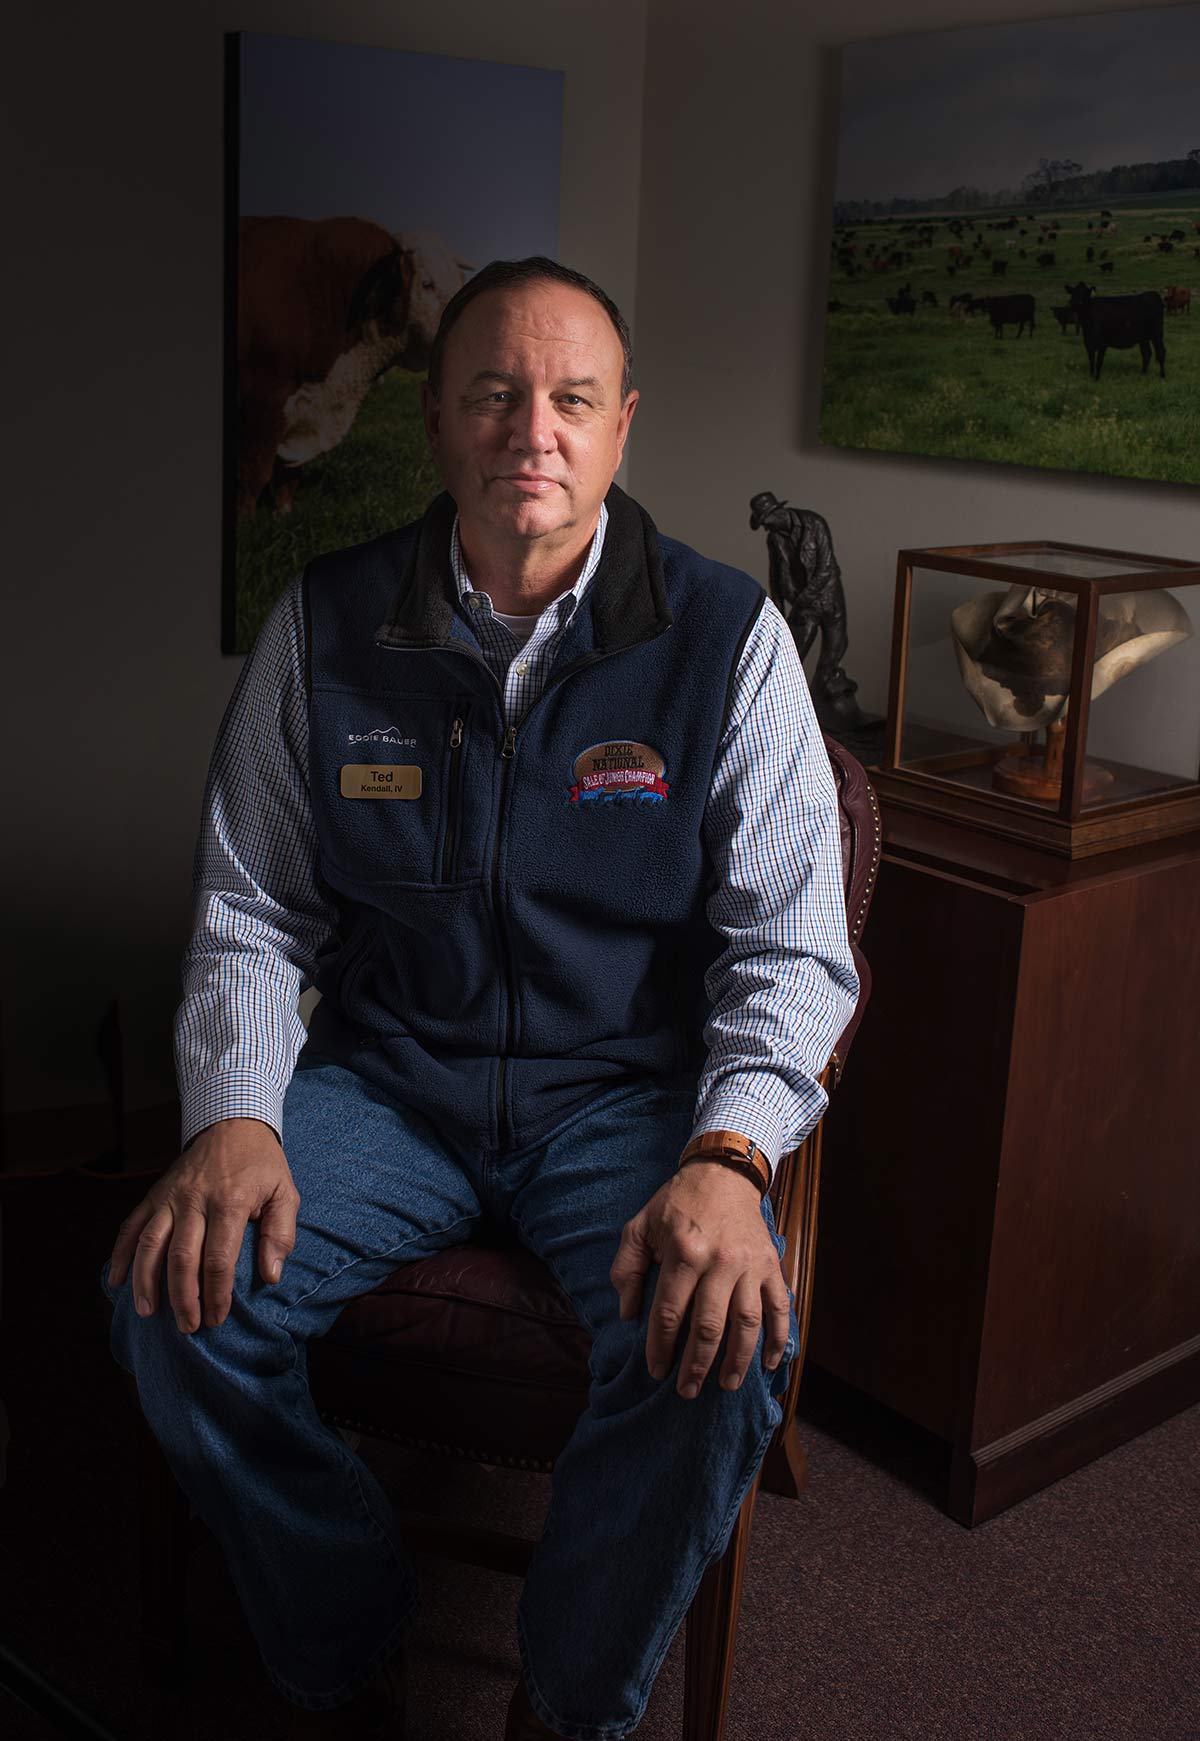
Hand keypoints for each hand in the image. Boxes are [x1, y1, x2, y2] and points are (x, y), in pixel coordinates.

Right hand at [105, 1117, 299, 1335]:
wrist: (233, 1122)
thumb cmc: (262, 1164)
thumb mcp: (285, 1192)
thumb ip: (280, 1234)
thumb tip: (271, 1275)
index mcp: (229, 1201)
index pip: (218, 1258)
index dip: (217, 1293)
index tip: (217, 1318)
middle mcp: (194, 1199)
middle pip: (181, 1256)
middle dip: (182, 1296)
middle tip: (188, 1326)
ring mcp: (170, 1196)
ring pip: (150, 1243)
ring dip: (146, 1281)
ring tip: (148, 1312)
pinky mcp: (154, 1194)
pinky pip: (131, 1225)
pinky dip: (121, 1253)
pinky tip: (117, 1281)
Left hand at [609, 1162, 790, 1400]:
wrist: (723, 1172)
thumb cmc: (676, 1202)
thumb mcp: (639, 1226)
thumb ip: (627, 1268)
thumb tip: (628, 1313)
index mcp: (685, 1252)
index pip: (670, 1312)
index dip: (660, 1347)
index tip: (656, 1371)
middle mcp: (720, 1261)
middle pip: (709, 1326)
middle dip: (696, 1365)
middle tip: (686, 1391)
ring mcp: (750, 1265)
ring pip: (746, 1323)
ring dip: (737, 1360)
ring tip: (725, 1385)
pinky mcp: (771, 1265)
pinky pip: (779, 1307)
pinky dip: (779, 1337)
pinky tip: (771, 1363)